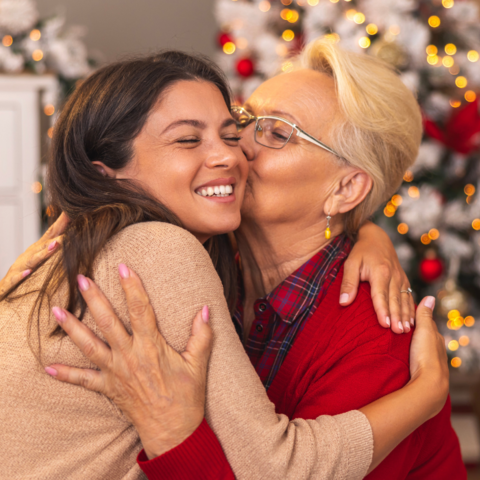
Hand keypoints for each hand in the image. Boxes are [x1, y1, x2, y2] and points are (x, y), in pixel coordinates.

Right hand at [0, 213, 68, 297]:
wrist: (3, 291)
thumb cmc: (24, 274)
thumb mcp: (41, 260)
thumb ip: (55, 249)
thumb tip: (73, 239)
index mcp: (37, 250)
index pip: (51, 235)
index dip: (62, 224)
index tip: (73, 214)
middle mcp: (28, 256)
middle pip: (43, 245)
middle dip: (56, 237)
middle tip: (69, 231)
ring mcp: (19, 268)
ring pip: (32, 260)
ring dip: (43, 253)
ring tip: (55, 246)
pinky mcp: (10, 283)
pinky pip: (15, 280)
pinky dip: (21, 276)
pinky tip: (28, 273)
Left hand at [45, 264, 212, 458]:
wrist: (173, 430)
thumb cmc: (186, 396)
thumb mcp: (198, 364)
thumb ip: (202, 335)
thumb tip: (206, 309)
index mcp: (152, 347)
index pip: (141, 309)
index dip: (132, 286)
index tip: (124, 266)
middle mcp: (130, 356)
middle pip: (108, 322)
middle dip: (94, 298)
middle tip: (81, 279)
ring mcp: (116, 372)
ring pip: (89, 346)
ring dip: (72, 328)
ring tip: (55, 311)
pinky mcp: (108, 388)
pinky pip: (84, 381)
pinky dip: (67, 374)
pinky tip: (49, 368)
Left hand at [340, 221, 413, 334]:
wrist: (377, 238)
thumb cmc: (361, 252)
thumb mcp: (351, 263)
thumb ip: (348, 282)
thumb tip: (343, 302)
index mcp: (380, 272)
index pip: (380, 295)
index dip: (382, 310)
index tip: (384, 324)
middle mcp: (394, 276)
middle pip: (395, 300)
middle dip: (397, 317)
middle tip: (398, 332)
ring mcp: (401, 278)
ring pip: (404, 300)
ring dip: (406, 316)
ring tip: (406, 331)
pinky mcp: (404, 280)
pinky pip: (409, 296)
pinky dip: (411, 309)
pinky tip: (412, 322)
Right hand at [409, 296, 448, 417]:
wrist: (429, 384)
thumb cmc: (426, 355)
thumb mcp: (424, 331)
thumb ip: (424, 315)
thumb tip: (431, 297)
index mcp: (436, 337)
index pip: (426, 323)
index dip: (416, 317)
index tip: (403, 311)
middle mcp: (436, 349)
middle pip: (423, 336)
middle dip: (413, 330)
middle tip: (398, 324)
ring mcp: (430, 361)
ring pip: (420, 348)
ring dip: (411, 344)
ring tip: (397, 340)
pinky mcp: (423, 372)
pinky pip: (416, 358)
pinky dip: (410, 354)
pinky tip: (403, 356)